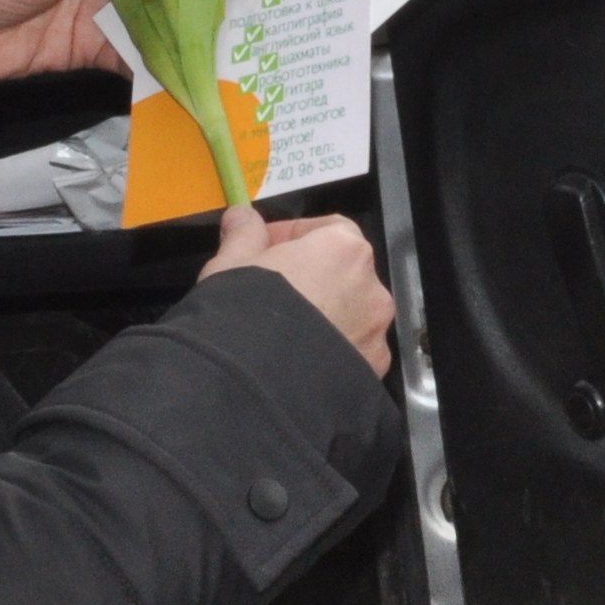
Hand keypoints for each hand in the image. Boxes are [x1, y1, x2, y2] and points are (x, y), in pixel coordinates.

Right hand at [204, 207, 395, 375]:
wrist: (252, 388)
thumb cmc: (242, 314)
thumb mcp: (230, 265)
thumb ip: (243, 236)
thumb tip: (242, 217)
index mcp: (344, 249)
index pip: (329, 228)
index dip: (294, 236)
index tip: (265, 249)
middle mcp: (371, 288)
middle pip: (343, 274)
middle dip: (311, 279)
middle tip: (272, 295)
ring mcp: (375, 334)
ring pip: (350, 316)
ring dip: (325, 317)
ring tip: (283, 335)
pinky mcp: (371, 372)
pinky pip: (352, 353)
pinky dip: (331, 353)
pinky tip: (297, 363)